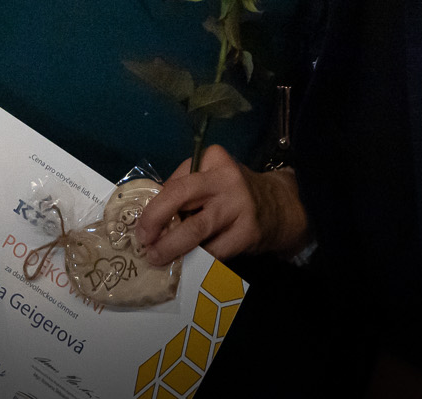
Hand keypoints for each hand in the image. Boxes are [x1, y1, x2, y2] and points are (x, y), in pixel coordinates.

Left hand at [132, 146, 309, 265]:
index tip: (143, 225)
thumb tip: (149, 220)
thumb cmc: (232, 194)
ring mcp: (238, 205)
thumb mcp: (211, 180)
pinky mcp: (247, 232)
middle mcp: (225, 178)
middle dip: (154, 219)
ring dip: (170, 246)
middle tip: (143, 240)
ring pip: (194, 229)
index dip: (153, 206)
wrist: (279, 208)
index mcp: (212, 158)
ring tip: (156, 257)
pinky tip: (187, 264)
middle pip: (179, 196)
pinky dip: (195, 260)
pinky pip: (213, 251)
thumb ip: (184, 192)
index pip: (174, 182)